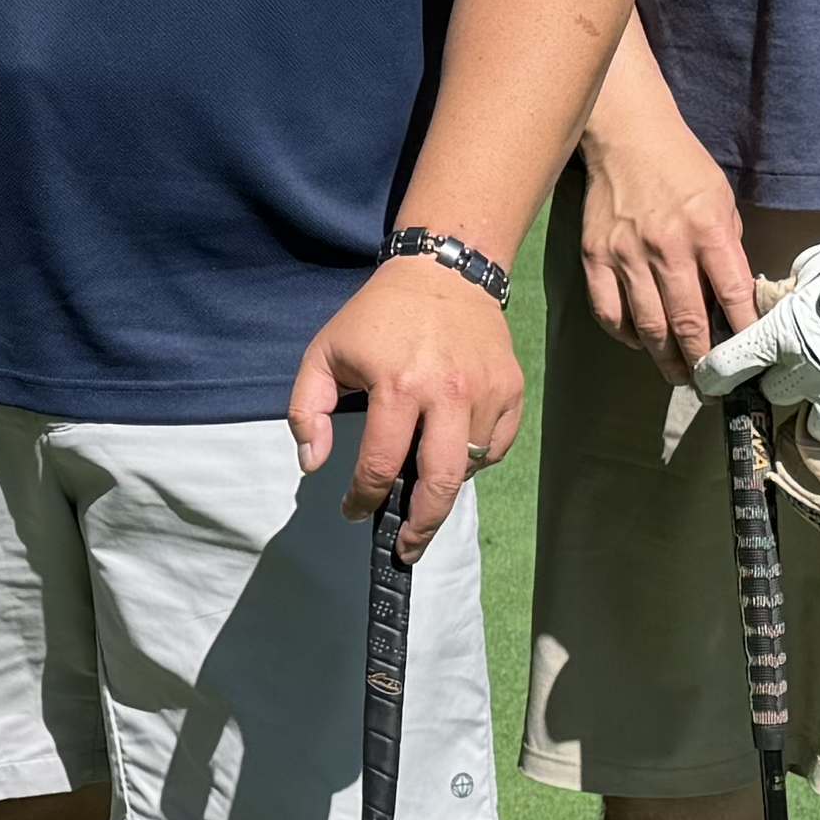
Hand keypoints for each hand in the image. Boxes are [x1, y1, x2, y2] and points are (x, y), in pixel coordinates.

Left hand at [286, 252, 525, 548]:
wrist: (444, 272)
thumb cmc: (376, 317)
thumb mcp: (324, 353)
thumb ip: (307, 411)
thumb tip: (312, 465)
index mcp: (398, 386)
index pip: (379, 465)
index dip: (362, 499)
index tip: (353, 511)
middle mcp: (448, 394)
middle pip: (440, 485)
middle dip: (421, 527)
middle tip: (406, 547)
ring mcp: (487, 393)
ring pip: (468, 468)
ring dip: (443, 487)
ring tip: (423, 490)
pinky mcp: (512, 390)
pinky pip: (495, 448)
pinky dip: (473, 461)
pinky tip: (450, 455)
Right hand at [574, 90, 756, 369]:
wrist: (627, 135)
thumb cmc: (682, 166)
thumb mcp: (721, 199)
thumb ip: (727, 248)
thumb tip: (732, 298)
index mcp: (707, 229)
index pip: (732, 296)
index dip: (742, 334)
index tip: (749, 360)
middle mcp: (667, 246)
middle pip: (687, 322)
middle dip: (702, 361)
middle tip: (711, 384)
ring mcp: (627, 254)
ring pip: (649, 327)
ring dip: (667, 359)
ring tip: (680, 376)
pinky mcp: (596, 257)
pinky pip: (610, 313)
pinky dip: (627, 336)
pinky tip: (642, 342)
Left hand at [690, 201, 819, 436]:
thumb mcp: (813, 270)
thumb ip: (785, 297)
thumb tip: (770, 306)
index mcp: (783, 335)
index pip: (728, 366)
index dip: (715, 375)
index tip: (712, 379)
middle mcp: (807, 372)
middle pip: (774, 393)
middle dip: (784, 378)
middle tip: (804, 360)